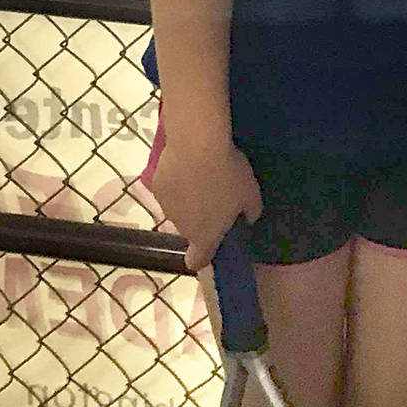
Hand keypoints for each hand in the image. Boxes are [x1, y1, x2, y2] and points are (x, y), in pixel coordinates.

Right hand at [151, 136, 262, 271]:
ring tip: (201, 174)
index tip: (211, 244)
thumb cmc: (227, 175)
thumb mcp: (251, 194)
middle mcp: (181, 227)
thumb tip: (248, 217)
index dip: (202, 256)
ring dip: (187, 198)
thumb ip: (250, 212)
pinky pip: (169, 188)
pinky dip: (176, 180)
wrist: (197, 145)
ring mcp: (165, 206)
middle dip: (201, 217)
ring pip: (178, 208)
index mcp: (204, 235)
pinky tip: (187, 163)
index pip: (197, 261)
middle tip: (217, 194)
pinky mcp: (156, 185)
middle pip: (190, 229)